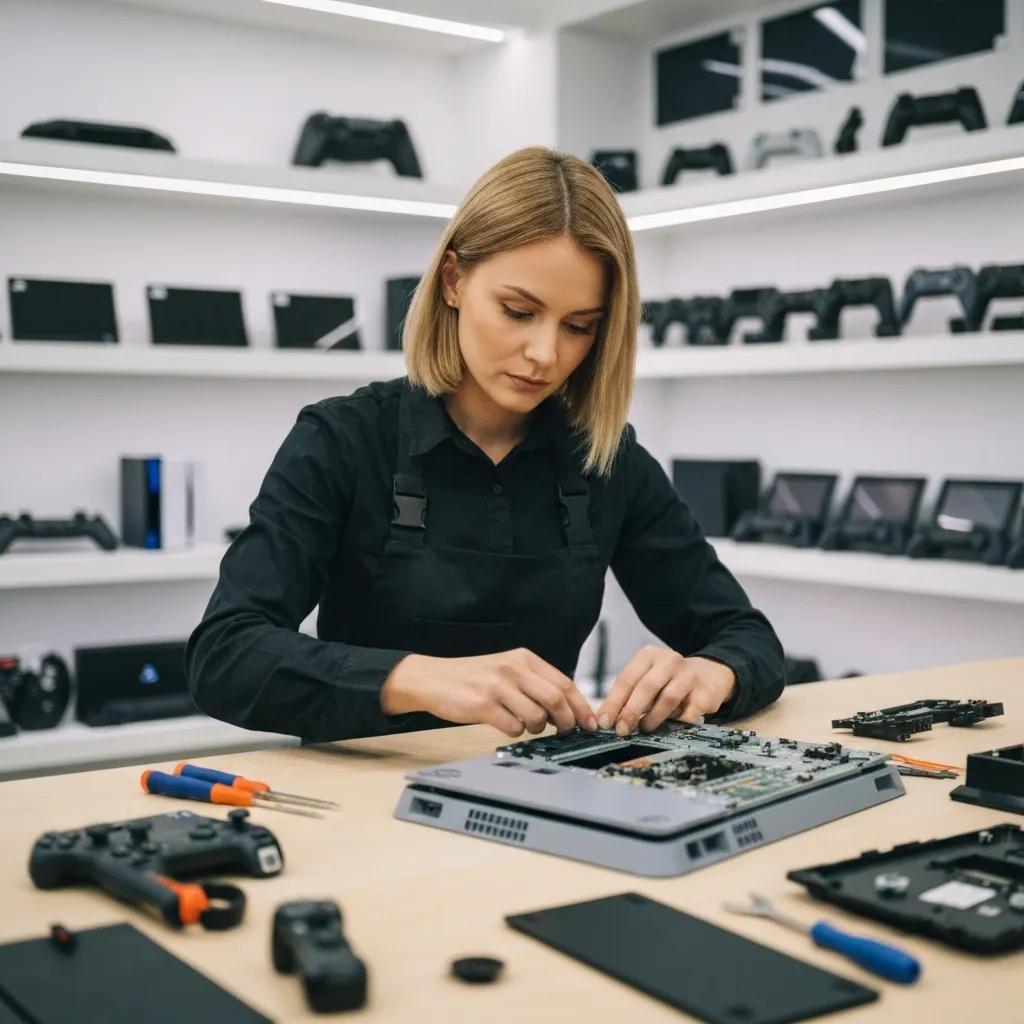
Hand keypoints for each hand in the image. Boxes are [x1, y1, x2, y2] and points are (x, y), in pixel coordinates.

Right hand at [381, 648, 597, 737]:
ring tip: (522, 723)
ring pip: (536, 717)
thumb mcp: (505, 669)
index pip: (564, 683)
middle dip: (566, 721)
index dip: (581, 706)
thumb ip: (533, 682)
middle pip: (556, 700)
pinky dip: (514, 731)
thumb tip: (566, 708)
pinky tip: (503, 723)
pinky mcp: (483, 705)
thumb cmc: (471, 677)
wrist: (432, 678)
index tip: (590, 722)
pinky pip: (513, 727)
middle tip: (564, 731)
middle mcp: (512, 669)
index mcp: (522, 658)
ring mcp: (498, 686)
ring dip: (535, 728)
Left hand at [595, 646, 735, 735]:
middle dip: (630, 712)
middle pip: (645, 687)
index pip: (626, 679)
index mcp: (649, 656)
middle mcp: (669, 661)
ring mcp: (689, 676)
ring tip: (644, 729)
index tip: (603, 721)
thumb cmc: (668, 681)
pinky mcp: (704, 694)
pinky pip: (687, 714)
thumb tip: (604, 719)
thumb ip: (627, 696)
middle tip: (621, 730)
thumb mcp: (647, 679)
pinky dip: (675, 724)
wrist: (709, 675)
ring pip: (667, 699)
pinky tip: (669, 728)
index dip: (613, 702)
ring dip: (652, 718)